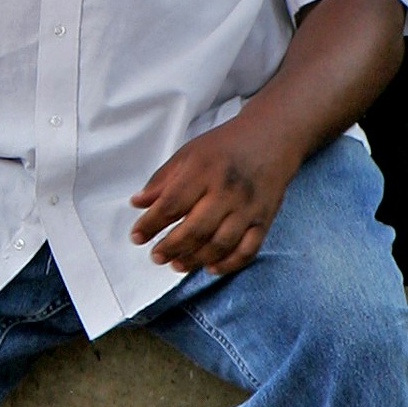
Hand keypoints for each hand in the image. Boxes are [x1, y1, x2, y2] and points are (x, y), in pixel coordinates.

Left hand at [130, 115, 296, 277]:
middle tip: (156, 256)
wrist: (270, 138)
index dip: (151, 224)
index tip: (137, 236)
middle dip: (171, 247)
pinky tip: (210, 267)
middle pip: (196, 229)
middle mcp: (227, 190)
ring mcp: (248, 208)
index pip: (172, 204)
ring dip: (195, 259)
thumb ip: (162, 180)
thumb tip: (138, 203)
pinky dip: (228, 264)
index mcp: (203, 170)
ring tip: (177, 264)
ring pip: (220, 244)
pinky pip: (247, 250)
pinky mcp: (264, 220)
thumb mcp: (187, 153)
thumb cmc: (225, 147)